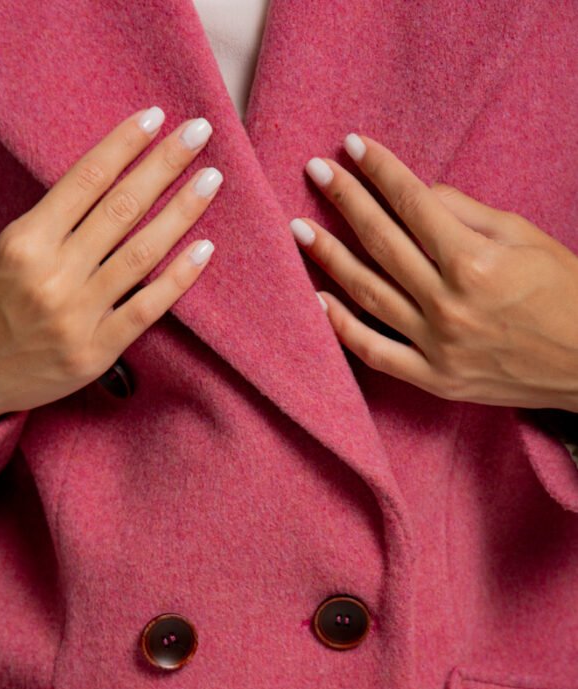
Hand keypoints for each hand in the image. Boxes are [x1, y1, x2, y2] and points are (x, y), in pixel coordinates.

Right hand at [0, 108, 221, 458]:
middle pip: (121, 208)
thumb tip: (109, 191)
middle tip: (199, 132)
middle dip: (164, 165)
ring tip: (210, 180)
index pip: (86, 179)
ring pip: (141, 253)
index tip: (155, 117)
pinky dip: (178, 278)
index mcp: (26, 240)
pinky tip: (204, 249)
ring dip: (181, 212)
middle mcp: (53, 274)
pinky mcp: (94, 352)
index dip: (125, 144)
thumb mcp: (4, 251)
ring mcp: (77, 315)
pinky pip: (146, 308)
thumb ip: (52, 226)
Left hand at [289, 133, 577, 411]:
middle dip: (344, 201)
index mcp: (475, 261)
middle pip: (381, 243)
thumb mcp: (523, 236)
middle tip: (314, 172)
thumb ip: (465, 213)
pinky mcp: (432, 377)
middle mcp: (449, 302)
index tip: (351, 147)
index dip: (379, 171)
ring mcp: (436, 344)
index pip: (412, 204)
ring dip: (329, 258)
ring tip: (299, 230)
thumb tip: (415, 194)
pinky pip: (374, 351)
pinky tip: (315, 300)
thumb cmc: (561, 292)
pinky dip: (341, 327)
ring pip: (368, 294)